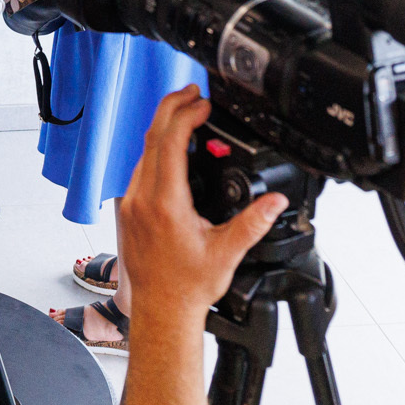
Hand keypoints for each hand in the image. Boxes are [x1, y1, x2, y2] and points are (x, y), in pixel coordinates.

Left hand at [117, 89, 286, 324]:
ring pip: (143, 153)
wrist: (160, 311)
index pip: (170, 144)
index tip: (203, 104)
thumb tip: (277, 201)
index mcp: (165, 204)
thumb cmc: (188, 287)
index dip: (186, 116)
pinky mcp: (128, 211)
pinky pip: (139, 170)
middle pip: (152, 139)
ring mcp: (131, 204)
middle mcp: (142, 199)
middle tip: (192, 93)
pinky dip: (156, 151)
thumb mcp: (227, 253)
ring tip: (185, 115)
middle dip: (172, 109)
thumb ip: (253, 223)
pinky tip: (172, 151)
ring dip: (163, 129)